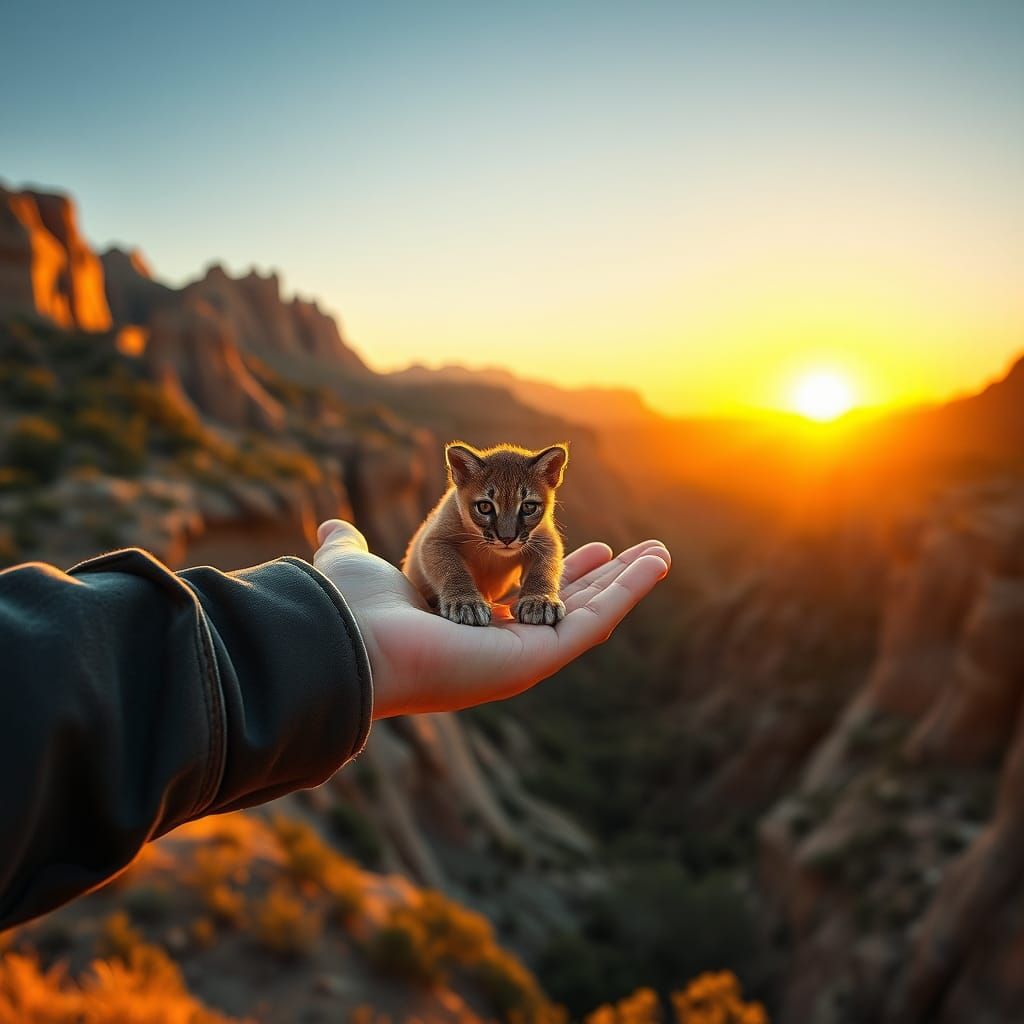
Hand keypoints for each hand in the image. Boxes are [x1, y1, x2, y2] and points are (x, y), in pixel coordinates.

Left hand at [313, 519, 670, 717]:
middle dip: (604, 578)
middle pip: (567, 605)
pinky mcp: (539, 655)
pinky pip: (595, 619)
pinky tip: (655, 562)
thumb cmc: (352, 610)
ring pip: (590, 612)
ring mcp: (524, 654)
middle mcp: (501, 646)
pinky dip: (629, 590)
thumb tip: (329, 530)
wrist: (352, 642)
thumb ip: (349, 549)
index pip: (526, 596)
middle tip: (640, 554)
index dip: (559, 572)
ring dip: (627, 583)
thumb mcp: (358, 567)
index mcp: (469, 628)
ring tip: (661, 555)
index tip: (588, 546)